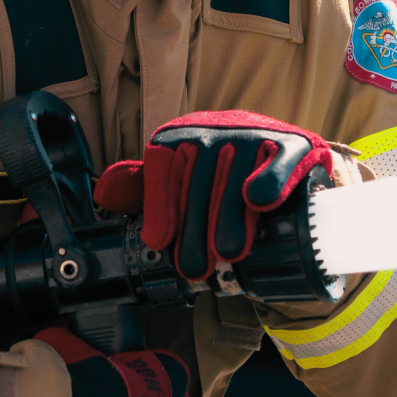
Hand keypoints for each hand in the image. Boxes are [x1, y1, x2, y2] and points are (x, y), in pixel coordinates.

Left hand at [94, 111, 332, 279]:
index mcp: (180, 136)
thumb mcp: (178, 179)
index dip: (162, 208)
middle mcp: (214, 129)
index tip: (160, 241)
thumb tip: (104, 194)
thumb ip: (143, 189)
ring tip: (226, 252)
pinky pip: (278, 161)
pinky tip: (259, 202)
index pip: (163, 169)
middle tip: (195, 267)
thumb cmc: (222, 175)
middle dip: (195, 228)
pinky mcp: (292, 144)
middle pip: (199, 181)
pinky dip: (269, 180)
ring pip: (235, 178)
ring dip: (229, 217)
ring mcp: (253, 134)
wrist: (282, 154)